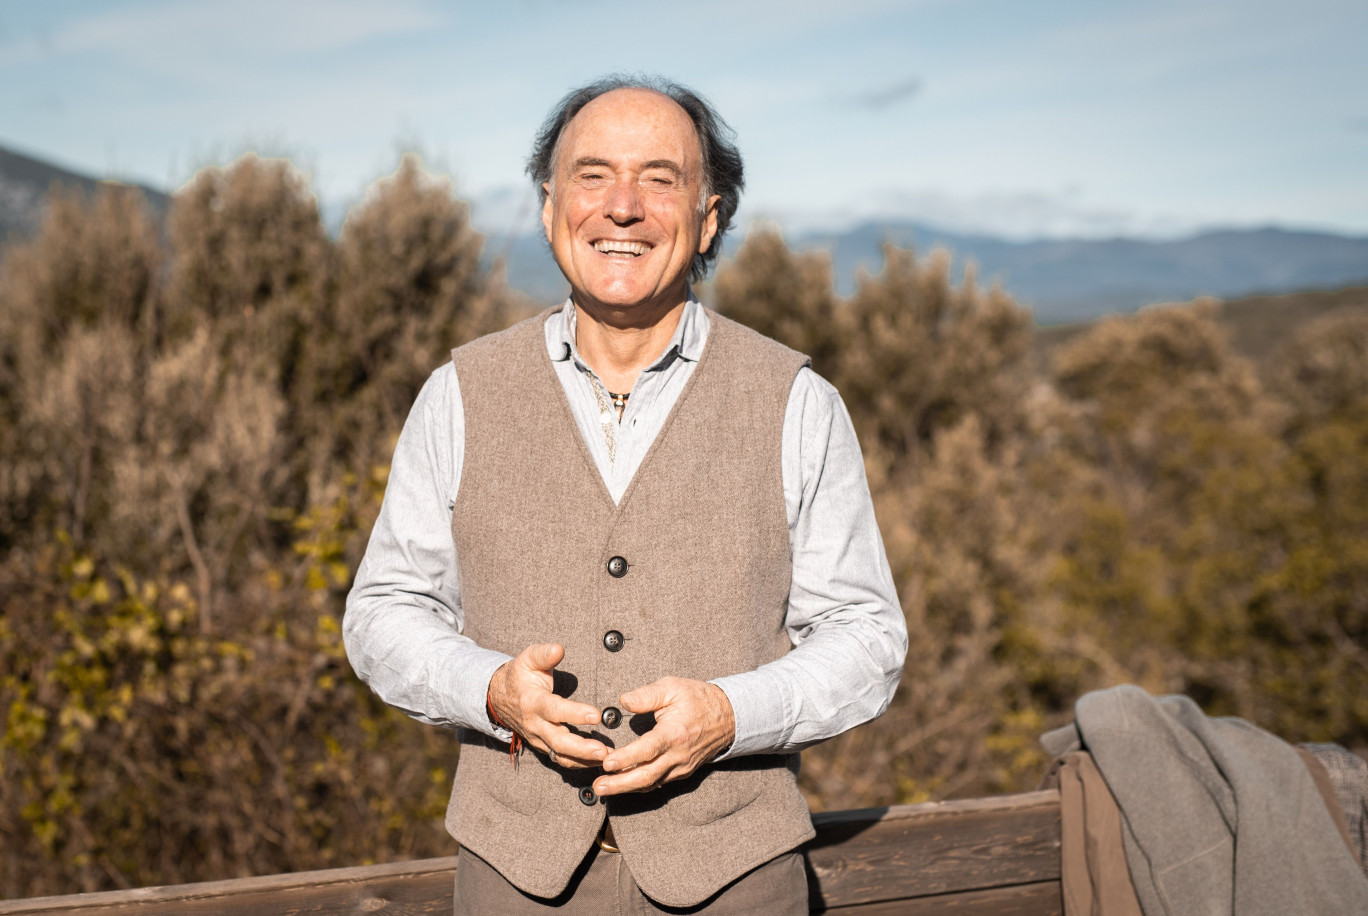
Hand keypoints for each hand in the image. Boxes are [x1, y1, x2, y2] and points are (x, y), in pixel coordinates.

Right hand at [487, 644, 608, 768]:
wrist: (498, 697)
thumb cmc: (519, 675)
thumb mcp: (527, 659)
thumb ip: (544, 654)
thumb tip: (559, 649)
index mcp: (532, 701)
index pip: (554, 710)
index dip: (575, 714)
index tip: (596, 715)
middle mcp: (535, 724)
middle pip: (558, 741)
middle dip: (582, 748)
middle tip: (604, 751)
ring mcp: (538, 738)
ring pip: (560, 755)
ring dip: (584, 760)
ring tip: (608, 759)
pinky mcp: (543, 746)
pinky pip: (561, 759)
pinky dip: (580, 763)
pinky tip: (599, 762)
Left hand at [592, 677, 735, 796]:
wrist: (728, 716)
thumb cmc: (698, 699)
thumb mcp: (673, 687)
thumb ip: (647, 694)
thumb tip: (624, 701)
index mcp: (675, 733)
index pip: (648, 750)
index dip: (626, 758)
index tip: (606, 762)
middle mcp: (678, 755)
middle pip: (647, 775)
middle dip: (620, 784)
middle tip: (598, 786)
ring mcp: (681, 767)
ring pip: (651, 783)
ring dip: (626, 788)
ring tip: (603, 789)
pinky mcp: (681, 772)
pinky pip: (657, 782)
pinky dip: (639, 786)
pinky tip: (622, 785)